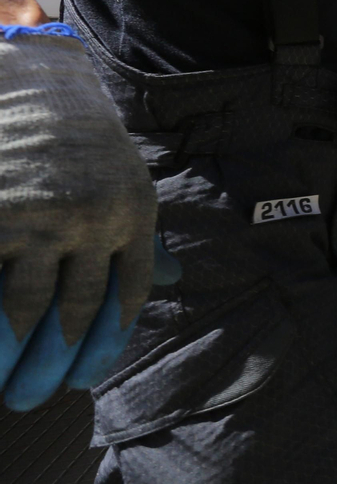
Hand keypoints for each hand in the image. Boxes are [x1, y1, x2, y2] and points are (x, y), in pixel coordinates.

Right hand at [0, 32, 170, 410]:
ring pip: (20, 310)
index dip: (100, 347)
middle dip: (49, 367)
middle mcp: (91, 220)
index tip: (79, 380)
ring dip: (6, 357)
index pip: (124, 299)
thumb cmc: (82, 144)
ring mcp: (36, 217)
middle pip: (72, 315)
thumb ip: (141, 235)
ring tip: (0, 383)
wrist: (35, 84)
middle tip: (31, 399)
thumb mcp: (127, 182)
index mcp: (133, 215)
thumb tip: (172, 282)